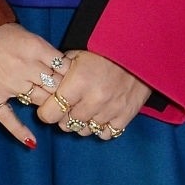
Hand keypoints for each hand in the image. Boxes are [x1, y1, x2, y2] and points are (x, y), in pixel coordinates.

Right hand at [0, 23, 74, 146]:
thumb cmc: (4, 34)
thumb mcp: (31, 36)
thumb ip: (48, 54)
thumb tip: (69, 72)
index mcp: (35, 49)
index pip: (64, 68)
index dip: (74, 77)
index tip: (79, 82)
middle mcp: (24, 67)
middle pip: (55, 87)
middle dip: (65, 93)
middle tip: (73, 99)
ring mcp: (9, 84)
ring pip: (39, 101)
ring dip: (50, 106)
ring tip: (58, 110)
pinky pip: (7, 117)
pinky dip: (19, 130)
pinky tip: (32, 142)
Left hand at [34, 49, 150, 140]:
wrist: (138, 50)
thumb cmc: (105, 50)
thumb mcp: (77, 54)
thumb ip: (60, 73)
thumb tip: (47, 88)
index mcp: (79, 82)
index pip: (50, 113)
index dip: (46, 112)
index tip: (49, 107)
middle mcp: (94, 99)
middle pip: (67, 124)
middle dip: (64, 116)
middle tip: (69, 106)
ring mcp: (111, 110)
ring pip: (85, 131)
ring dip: (82, 123)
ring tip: (85, 110)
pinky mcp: (125, 115)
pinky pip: (105, 134)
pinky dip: (100, 128)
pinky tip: (100, 116)